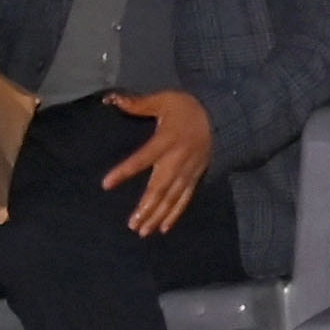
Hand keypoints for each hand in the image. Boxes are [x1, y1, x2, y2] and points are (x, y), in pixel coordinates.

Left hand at [99, 90, 214, 236]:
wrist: (222, 117)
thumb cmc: (188, 108)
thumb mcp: (164, 100)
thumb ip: (138, 104)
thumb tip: (112, 98)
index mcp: (166, 140)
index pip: (142, 158)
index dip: (124, 171)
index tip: (106, 184)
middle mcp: (177, 160)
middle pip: (160, 188)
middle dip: (146, 207)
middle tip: (132, 225)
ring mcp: (188, 171)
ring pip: (171, 198)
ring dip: (157, 215)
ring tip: (143, 230)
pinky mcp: (195, 177)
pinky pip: (184, 199)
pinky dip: (175, 214)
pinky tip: (164, 227)